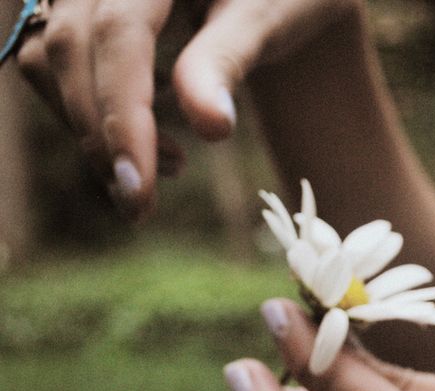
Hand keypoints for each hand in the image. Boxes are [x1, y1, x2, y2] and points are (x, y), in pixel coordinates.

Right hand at [15, 0, 360, 219]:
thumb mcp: (265, 18)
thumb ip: (226, 62)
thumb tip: (211, 129)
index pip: (118, 35)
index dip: (123, 117)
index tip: (139, 189)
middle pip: (69, 50)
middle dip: (100, 138)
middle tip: (141, 207)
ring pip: (50, 59)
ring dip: (92, 128)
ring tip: (168, 166)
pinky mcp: (84, 13)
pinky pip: (57, 62)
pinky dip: (91, 111)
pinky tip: (146, 138)